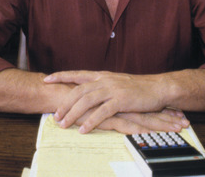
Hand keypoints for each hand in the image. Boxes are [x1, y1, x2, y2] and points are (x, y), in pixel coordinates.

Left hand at [45, 70, 179, 132]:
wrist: (158, 87)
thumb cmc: (138, 88)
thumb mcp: (117, 82)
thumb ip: (103, 86)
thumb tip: (89, 91)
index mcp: (103, 75)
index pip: (78, 74)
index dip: (61, 75)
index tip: (47, 78)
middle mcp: (105, 80)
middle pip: (79, 90)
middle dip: (64, 103)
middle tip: (54, 115)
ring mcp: (113, 89)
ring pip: (87, 100)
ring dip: (73, 113)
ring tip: (63, 124)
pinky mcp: (122, 100)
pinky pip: (102, 112)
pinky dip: (91, 121)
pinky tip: (84, 130)